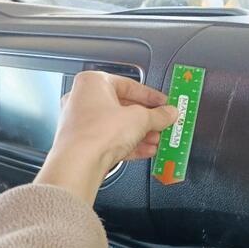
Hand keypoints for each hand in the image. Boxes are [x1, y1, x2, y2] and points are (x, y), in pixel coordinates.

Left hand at [34, 71, 177, 205]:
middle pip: (124, 106)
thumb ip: (159, 115)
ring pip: (119, 125)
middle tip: (163, 122)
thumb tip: (169, 113)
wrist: (79, 164)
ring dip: (142, 133)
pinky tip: (147, 150)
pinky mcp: (85, 144)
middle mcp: (83, 100)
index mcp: (92, 83)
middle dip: (148, 118)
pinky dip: (130, 144)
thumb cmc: (97, 133)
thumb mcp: (140, 119)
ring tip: (158, 139)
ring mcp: (82, 123)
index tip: (164, 103)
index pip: (129, 85)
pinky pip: (112, 140)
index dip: (151, 95)